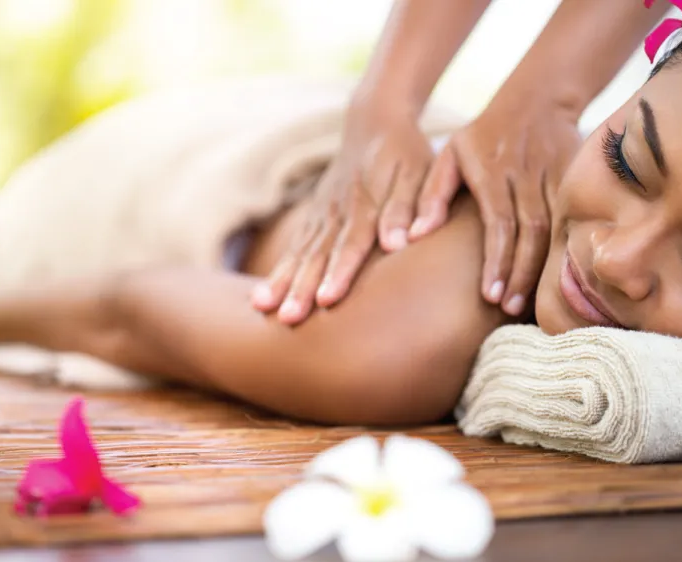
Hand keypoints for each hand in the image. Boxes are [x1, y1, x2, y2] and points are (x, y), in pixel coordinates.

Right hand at [251, 98, 432, 324]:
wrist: (374, 122)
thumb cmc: (406, 153)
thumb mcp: (419, 173)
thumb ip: (409, 207)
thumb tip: (400, 243)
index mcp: (364, 204)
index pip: (352, 244)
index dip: (340, 272)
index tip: (327, 300)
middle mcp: (336, 212)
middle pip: (317, 255)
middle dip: (302, 288)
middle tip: (289, 318)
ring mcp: (320, 214)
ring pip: (299, 253)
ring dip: (282, 283)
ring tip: (262, 309)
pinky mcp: (313, 217)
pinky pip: (293, 248)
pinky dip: (278, 272)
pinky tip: (263, 298)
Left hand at [407, 96, 582, 316]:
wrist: (538, 98)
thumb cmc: (483, 135)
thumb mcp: (450, 155)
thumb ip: (432, 194)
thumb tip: (415, 235)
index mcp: (492, 170)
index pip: (497, 222)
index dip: (497, 260)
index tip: (491, 295)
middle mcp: (525, 175)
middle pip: (530, 231)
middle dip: (521, 273)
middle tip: (509, 308)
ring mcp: (555, 176)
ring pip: (555, 229)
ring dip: (543, 269)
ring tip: (529, 306)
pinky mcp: (576, 179)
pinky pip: (574, 221)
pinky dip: (566, 253)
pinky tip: (557, 282)